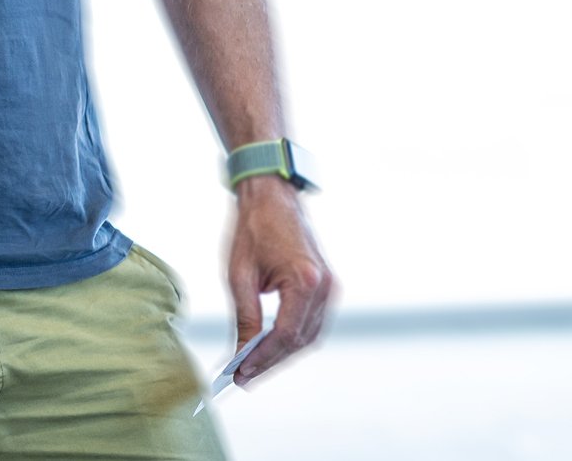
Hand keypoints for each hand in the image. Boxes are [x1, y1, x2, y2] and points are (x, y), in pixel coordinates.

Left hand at [225, 182, 335, 384]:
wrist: (272, 195)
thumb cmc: (253, 228)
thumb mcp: (240, 274)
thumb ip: (245, 316)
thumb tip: (240, 353)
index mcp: (305, 281)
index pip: (286, 335)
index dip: (263, 359)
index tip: (240, 374)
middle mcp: (325, 287)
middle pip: (300, 341)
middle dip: (272, 362)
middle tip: (244, 377)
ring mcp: (331, 287)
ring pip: (310, 336)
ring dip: (283, 354)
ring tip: (254, 367)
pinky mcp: (328, 286)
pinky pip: (313, 322)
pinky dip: (293, 338)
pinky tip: (271, 347)